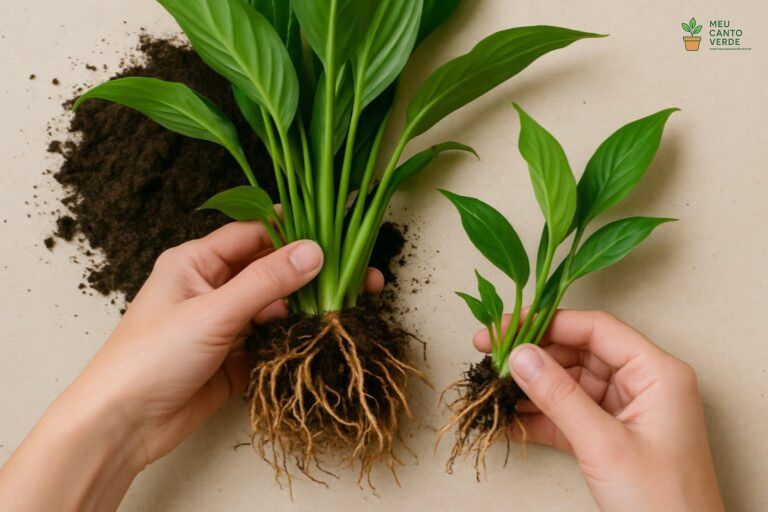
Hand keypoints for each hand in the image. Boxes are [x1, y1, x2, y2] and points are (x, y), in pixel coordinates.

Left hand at [0, 221, 382, 510]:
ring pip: (276, 305)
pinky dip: (296, 336)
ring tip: (348, 306)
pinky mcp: (235, 356)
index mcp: (196, 263)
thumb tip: (315, 251)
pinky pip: (273, 338)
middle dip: (311, 273)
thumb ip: (266, 281)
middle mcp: (213, 287)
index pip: (254, 234)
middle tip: (358, 275)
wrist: (123, 425)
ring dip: (307, 307)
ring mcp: (225, 323)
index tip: (336, 236)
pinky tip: (323, 335)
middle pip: (271, 270)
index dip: (295, 233)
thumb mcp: (213, 311)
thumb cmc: (152, 356)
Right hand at [474, 310, 723, 511]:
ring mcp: (624, 410)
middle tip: (489, 356)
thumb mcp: (605, 445)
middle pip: (578, 352)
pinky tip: (507, 417)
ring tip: (492, 386)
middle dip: (534, 355)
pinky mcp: (608, 436)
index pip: (595, 330)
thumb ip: (559, 396)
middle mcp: (642, 384)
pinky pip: (568, 414)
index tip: (504, 329)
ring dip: (531, 386)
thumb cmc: (663, 502)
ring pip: (569, 383)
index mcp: (657, 373)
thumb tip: (519, 355)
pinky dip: (538, 416)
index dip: (546, 324)